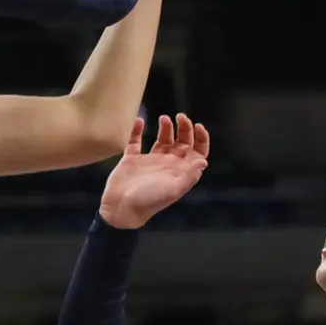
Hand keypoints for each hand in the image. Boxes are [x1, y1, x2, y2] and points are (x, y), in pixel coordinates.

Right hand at [99, 113, 208, 229]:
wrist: (121, 208)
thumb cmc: (149, 201)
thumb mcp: (173, 190)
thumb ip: (189, 176)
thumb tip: (203, 161)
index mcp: (180, 171)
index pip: (197, 152)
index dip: (201, 139)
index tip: (198, 126)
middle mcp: (167, 164)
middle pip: (182, 142)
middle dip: (184, 128)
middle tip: (180, 116)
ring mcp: (150, 161)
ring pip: (163, 139)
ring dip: (165, 127)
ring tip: (164, 118)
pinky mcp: (132, 159)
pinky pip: (135, 141)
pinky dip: (137, 130)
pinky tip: (139, 121)